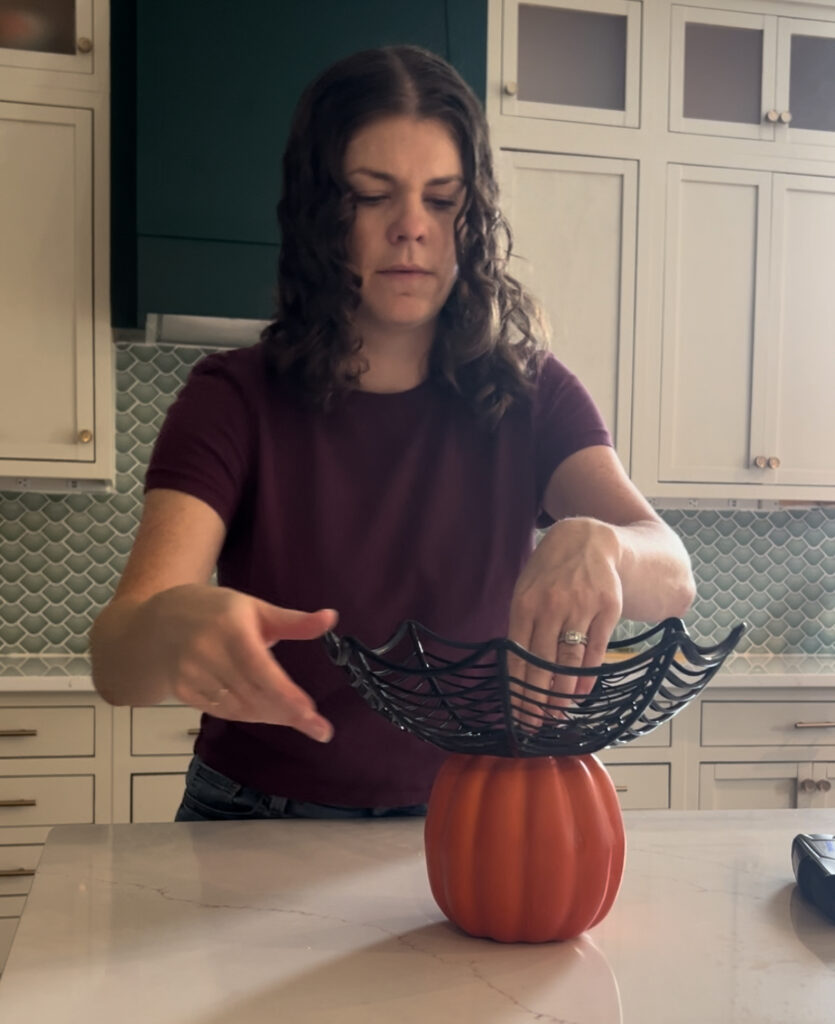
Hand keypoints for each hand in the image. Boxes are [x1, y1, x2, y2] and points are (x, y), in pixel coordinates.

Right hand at [140, 584, 337, 741]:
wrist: (157, 624)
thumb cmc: (215, 611)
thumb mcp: (255, 608)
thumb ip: (293, 621)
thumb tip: (331, 619)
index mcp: (230, 629)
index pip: (261, 669)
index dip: (285, 694)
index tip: (310, 712)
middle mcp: (207, 654)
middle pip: (253, 694)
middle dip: (288, 713)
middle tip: (319, 728)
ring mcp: (191, 676)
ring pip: (240, 707)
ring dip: (271, 716)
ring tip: (299, 720)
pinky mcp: (183, 692)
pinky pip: (224, 711)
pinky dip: (250, 715)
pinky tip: (269, 714)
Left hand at [507, 518, 622, 726]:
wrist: (590, 540)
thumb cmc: (551, 572)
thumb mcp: (527, 589)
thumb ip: (522, 624)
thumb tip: (515, 667)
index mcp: (525, 603)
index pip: (517, 654)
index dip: (516, 686)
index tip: (515, 712)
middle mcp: (551, 606)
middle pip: (542, 662)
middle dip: (537, 698)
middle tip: (535, 723)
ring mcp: (581, 607)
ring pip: (569, 660)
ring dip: (563, 693)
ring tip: (558, 715)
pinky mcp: (607, 609)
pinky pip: (595, 650)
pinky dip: (587, 676)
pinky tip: (581, 694)